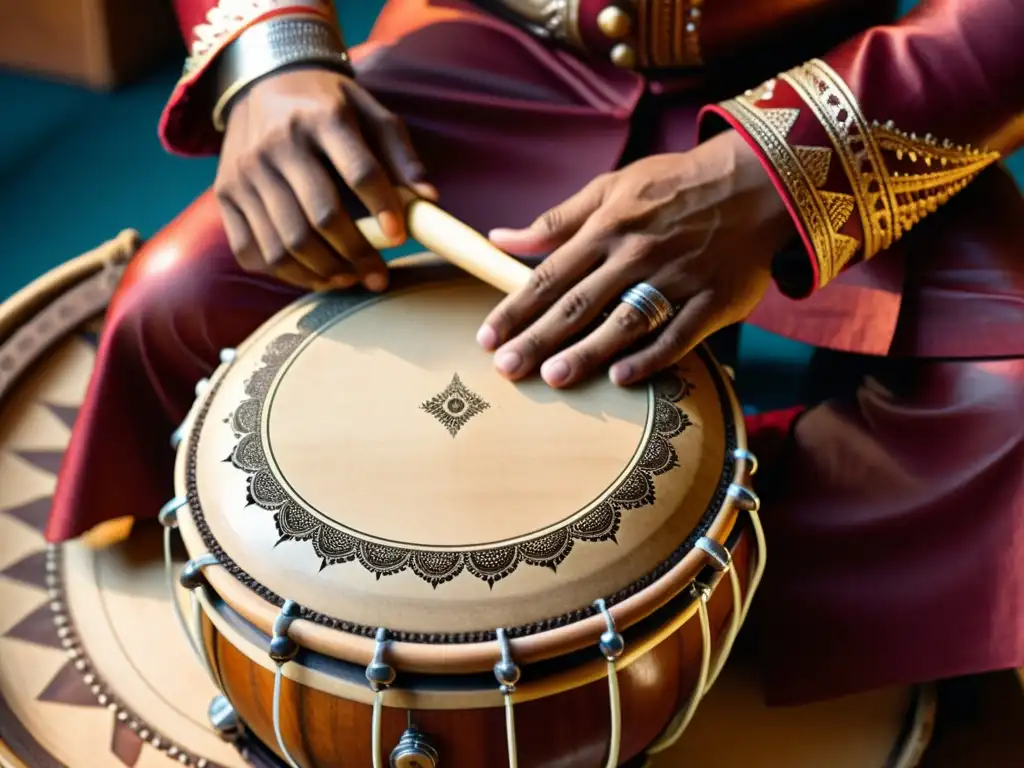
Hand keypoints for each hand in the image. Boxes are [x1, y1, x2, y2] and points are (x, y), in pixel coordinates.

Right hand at [214, 67, 437, 291]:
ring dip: (324, 272)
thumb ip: (401, 154)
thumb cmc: (328, 105)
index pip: (359, 172)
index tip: (399, 238)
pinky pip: (253, 252)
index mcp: (322, 118)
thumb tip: (427, 200)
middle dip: (356, 254)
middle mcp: (278, 144)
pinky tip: (314, 275)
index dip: (383, 209)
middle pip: (321, 217)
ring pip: (286, 243)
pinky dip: (286, 274)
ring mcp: (245, 172)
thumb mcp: (370, 112)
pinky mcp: (225, 195)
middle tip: (378, 276)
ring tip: (350, 279)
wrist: (262, 81)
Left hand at [478, 130, 792, 387]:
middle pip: (579, 303)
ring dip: (588, 350)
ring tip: (554, 377)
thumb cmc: (674, 186)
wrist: (757, 181)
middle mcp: (637, 254)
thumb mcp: (611, 188)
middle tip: (507, 369)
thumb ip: (556, 220)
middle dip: (538, 337)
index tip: (487, 339)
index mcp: (608, 228)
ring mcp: (677, 278)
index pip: (550, 275)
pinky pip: (679, 333)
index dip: (516, 308)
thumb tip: (499, 238)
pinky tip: (621, 378)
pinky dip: (651, 357)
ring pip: (625, 320)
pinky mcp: (713, 300)